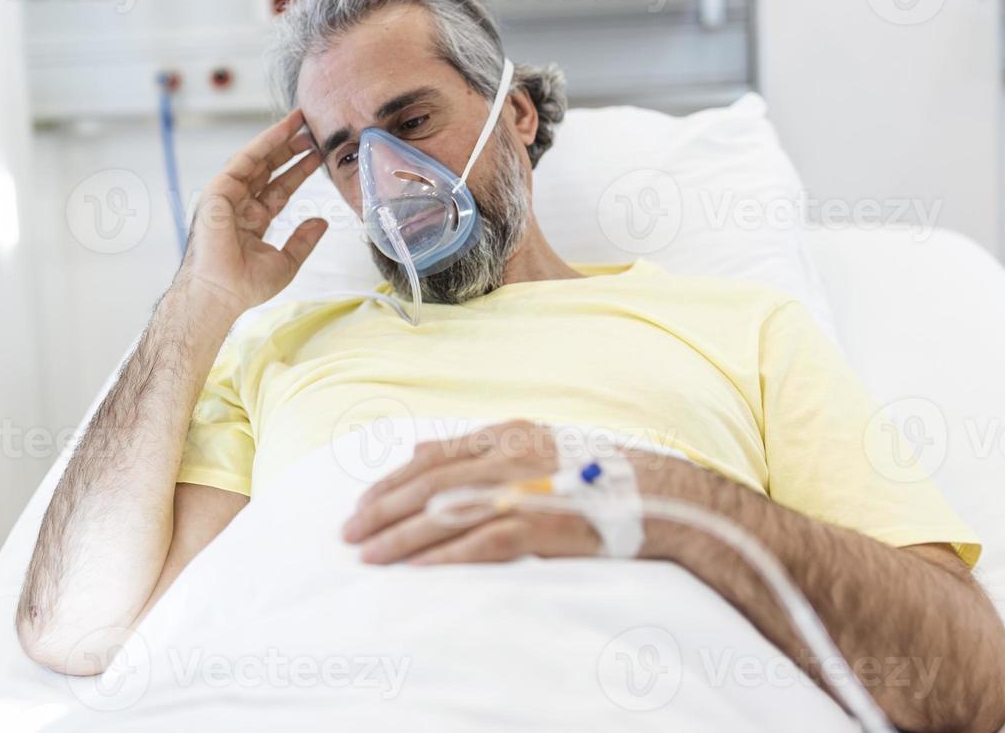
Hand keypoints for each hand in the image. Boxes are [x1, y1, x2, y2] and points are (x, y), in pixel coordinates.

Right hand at [179, 108, 327, 315]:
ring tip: (301, 121)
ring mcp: (228, 196)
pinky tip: (282, 130)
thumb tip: (322, 222)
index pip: (280, 188)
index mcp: (253, 219)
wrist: (222, 293)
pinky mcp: (219, 190)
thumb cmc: (245, 285)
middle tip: (312, 130)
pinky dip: (264, 143)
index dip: (299, 170)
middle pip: (269, 168)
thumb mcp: (286, 261)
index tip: (317, 155)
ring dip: (279, 139)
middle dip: (290, 149)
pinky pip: (244, 159)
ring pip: (257, 159)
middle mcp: (240, 204)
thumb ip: (303, 240)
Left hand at [341, 420, 601, 565]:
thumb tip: (419, 452)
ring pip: (446, 513)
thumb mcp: (532, 443)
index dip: (391, 480)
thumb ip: (477, 447)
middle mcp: (508, 457)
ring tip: (369, 555)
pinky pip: (480, 543)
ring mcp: (522, 491)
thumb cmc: (591, 472)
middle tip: (349, 532)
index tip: (362, 502)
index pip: (431, 455)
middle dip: (383, 509)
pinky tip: (417, 570)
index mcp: (505, 434)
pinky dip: (445, 557)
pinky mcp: (539, 525)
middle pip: (428, 483)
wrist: (655, 495)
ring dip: (401, 537)